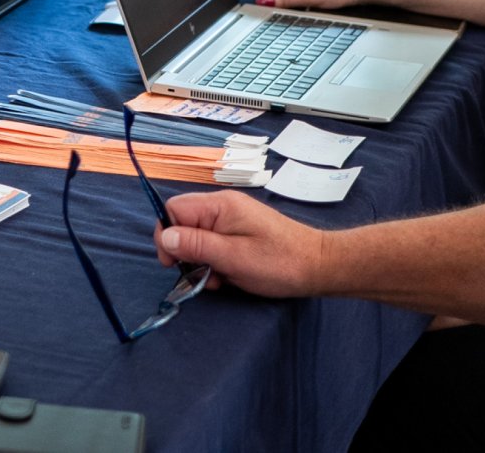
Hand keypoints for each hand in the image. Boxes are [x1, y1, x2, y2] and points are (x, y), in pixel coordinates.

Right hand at [156, 191, 326, 298]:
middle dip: (187, 252)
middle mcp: (223, 206)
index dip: (168, 235)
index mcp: (219, 205)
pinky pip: (214, 242)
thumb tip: (165, 237)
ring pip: (198, 236)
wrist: (319, 266)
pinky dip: (215, 261)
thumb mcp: (233, 258)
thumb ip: (196, 245)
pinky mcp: (240, 232)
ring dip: (202, 260)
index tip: (176, 264)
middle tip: (203, 275)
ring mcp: (233, 218)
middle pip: (184, 222)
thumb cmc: (278, 262)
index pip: (174, 209)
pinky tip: (229, 276)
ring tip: (221, 278)